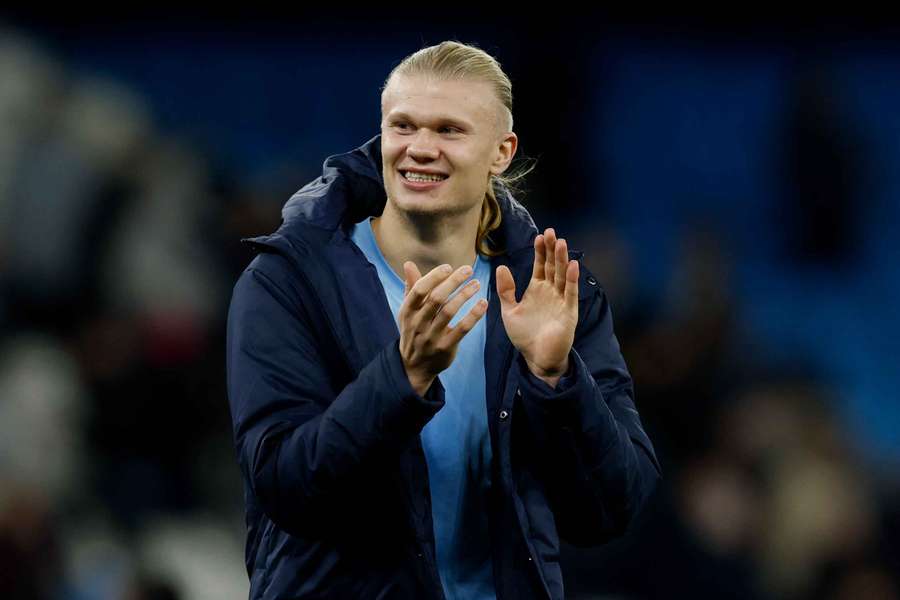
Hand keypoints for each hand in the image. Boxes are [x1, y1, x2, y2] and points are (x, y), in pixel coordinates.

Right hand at [399, 262, 487, 395]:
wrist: (414, 366)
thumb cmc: (414, 331)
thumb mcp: (408, 311)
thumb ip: (412, 287)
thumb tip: (409, 263)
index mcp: (408, 312)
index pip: (419, 290)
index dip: (434, 277)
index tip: (449, 267)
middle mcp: (418, 324)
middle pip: (436, 299)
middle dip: (453, 282)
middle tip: (468, 270)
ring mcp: (431, 337)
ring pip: (449, 312)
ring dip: (464, 295)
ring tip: (477, 284)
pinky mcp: (445, 347)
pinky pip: (462, 329)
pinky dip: (473, 315)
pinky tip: (483, 303)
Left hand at [495, 227, 577, 380]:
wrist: (536, 358)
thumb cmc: (524, 336)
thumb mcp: (509, 311)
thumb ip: (506, 291)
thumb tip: (501, 267)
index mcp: (537, 290)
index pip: (540, 266)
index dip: (540, 252)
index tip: (539, 236)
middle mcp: (550, 292)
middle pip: (553, 266)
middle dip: (552, 250)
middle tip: (552, 232)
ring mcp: (561, 301)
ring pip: (562, 276)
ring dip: (562, 260)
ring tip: (561, 243)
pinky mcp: (568, 312)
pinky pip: (571, 293)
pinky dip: (572, 280)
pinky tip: (572, 266)